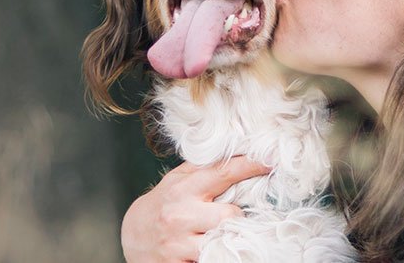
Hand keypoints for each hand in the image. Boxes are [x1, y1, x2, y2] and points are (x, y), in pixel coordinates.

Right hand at [120, 155, 271, 262]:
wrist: (132, 237)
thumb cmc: (162, 204)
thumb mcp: (176, 180)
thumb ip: (202, 168)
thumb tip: (236, 151)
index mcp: (183, 188)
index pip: (222, 172)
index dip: (251, 165)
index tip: (272, 161)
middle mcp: (180, 214)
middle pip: (229, 214)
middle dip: (235, 216)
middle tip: (229, 217)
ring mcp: (178, 243)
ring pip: (222, 240)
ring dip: (228, 238)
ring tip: (220, 234)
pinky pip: (209, 259)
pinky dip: (215, 255)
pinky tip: (209, 248)